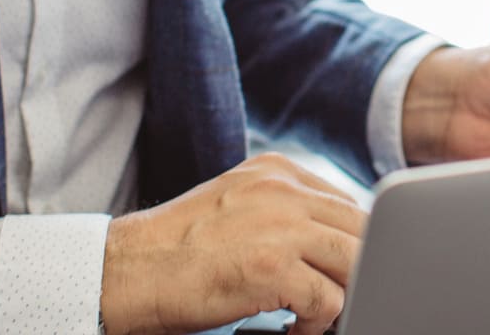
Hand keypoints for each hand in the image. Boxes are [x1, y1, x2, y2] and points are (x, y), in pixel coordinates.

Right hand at [99, 153, 364, 334]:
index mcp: (278, 171)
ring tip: (317, 316)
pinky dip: (318, 322)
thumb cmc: (178, 248)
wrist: (127, 271)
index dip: (353, 243)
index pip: (347, 203)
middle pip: (361, 229)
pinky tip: (293, 328)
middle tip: (339, 299)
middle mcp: (285, 190)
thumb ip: (284, 209)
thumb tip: (332, 239)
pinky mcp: (273, 268)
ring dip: (344, 296)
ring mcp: (282, 226)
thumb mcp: (239, 204)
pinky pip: (329, 300)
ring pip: (356, 261)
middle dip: (358, 268)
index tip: (343, 271)